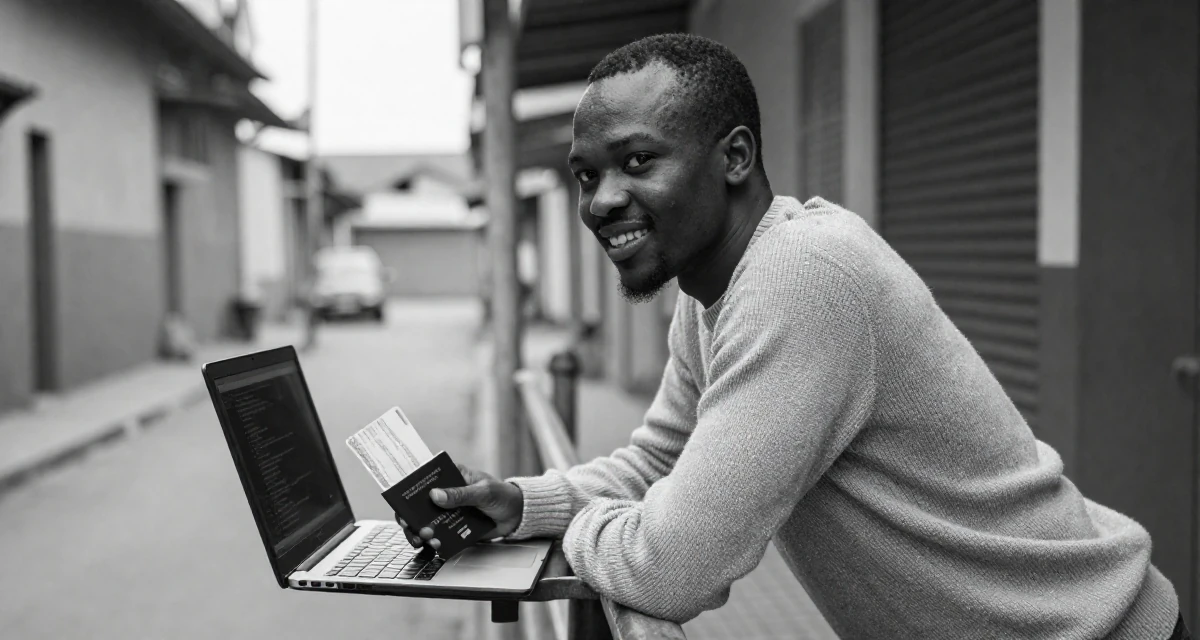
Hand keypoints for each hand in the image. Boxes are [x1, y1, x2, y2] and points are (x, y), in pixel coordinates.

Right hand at [394, 463, 523, 550]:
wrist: (518, 515)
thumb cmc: (502, 495)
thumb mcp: (483, 492)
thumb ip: (460, 494)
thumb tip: (436, 495)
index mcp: (451, 476)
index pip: (423, 481)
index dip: (408, 492)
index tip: (403, 506)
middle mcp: (446, 494)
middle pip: (418, 506)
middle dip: (411, 518)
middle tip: (413, 528)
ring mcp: (448, 513)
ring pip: (426, 523)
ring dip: (421, 532)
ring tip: (426, 539)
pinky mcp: (454, 528)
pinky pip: (440, 536)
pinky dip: (435, 542)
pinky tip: (436, 546)